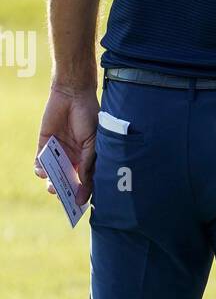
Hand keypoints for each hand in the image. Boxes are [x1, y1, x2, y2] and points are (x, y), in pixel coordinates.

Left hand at [34, 85, 98, 204]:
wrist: (73, 95)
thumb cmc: (89, 117)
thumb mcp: (93, 142)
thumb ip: (88, 163)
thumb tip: (84, 185)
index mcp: (88, 158)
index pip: (85, 180)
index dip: (83, 192)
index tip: (79, 203)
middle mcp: (73, 157)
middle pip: (68, 179)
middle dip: (65, 190)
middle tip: (62, 197)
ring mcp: (58, 151)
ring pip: (53, 173)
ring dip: (52, 182)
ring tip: (52, 188)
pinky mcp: (45, 144)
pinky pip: (40, 161)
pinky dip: (40, 168)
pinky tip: (42, 172)